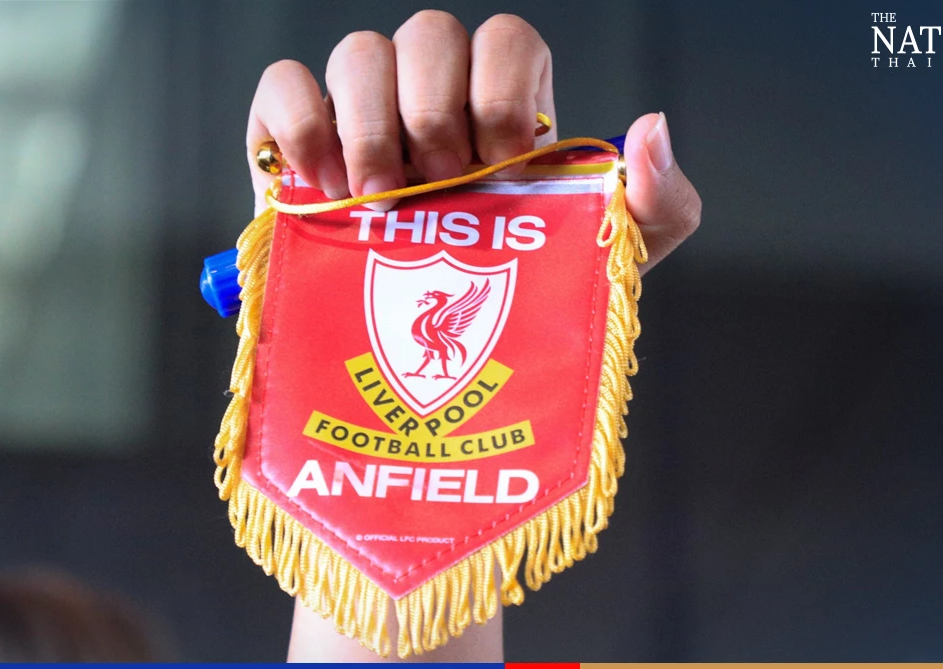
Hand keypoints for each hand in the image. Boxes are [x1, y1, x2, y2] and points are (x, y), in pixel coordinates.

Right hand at [246, 11, 700, 273]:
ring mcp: (361, 114)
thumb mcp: (607, 260)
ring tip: (379, 200)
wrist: (432, 362)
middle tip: (440, 189)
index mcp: (503, 105)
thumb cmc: (520, 300)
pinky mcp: (295, 141)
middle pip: (427, 33)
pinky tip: (325, 187)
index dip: (499, 93)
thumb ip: (659, 201)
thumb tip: (650, 128)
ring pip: (358, 53)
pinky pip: (283, 85)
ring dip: (371, 127)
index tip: (500, 169)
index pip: (505, 39)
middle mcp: (431, 96)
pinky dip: (300, 124)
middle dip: (434, 114)